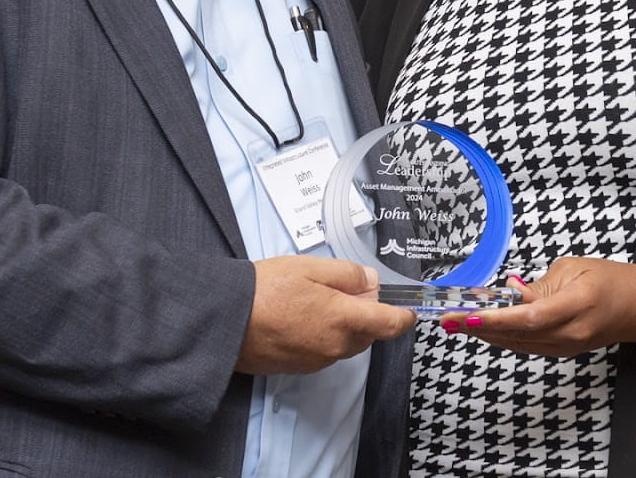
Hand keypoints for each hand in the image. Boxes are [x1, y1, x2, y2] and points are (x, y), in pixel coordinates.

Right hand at [235, 256, 415, 374]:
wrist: (226, 321)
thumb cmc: (266, 289)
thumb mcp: (311, 267)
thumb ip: (348, 274)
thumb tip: (372, 283)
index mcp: (344, 319)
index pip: (390, 324)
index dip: (404, 315)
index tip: (408, 308)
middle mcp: (336, 346)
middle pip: (368, 333)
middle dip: (365, 313)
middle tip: (342, 287)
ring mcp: (318, 360)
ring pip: (346, 343)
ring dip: (343, 325)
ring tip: (313, 299)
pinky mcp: (301, 368)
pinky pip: (325, 351)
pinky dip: (323, 335)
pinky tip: (300, 317)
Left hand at [440, 258, 635, 357]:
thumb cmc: (612, 281)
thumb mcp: (573, 269)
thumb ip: (539, 285)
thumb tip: (509, 293)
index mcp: (576, 305)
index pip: (529, 317)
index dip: (497, 318)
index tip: (470, 315)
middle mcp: (570, 332)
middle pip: (517, 334)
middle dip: (479, 327)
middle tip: (449, 319)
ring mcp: (568, 346)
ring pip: (519, 344)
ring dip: (487, 334)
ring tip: (458, 325)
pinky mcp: (564, 351)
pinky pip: (528, 346)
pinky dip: (504, 338)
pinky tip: (485, 329)